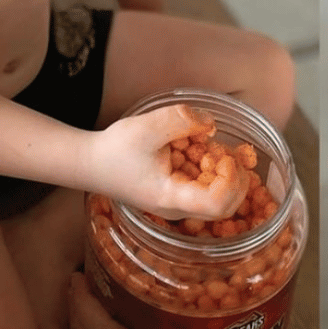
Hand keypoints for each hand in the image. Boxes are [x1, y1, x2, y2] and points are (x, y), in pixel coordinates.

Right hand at [92, 105, 249, 218]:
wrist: (91, 163)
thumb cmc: (115, 149)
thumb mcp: (148, 127)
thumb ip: (182, 119)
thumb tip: (211, 123)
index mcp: (172, 198)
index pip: (218, 205)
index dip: (231, 180)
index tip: (224, 156)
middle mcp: (179, 208)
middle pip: (227, 206)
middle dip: (236, 176)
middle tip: (225, 150)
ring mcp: (180, 203)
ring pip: (220, 197)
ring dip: (224, 171)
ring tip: (209, 147)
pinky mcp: (178, 193)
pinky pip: (206, 187)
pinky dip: (212, 168)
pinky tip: (198, 148)